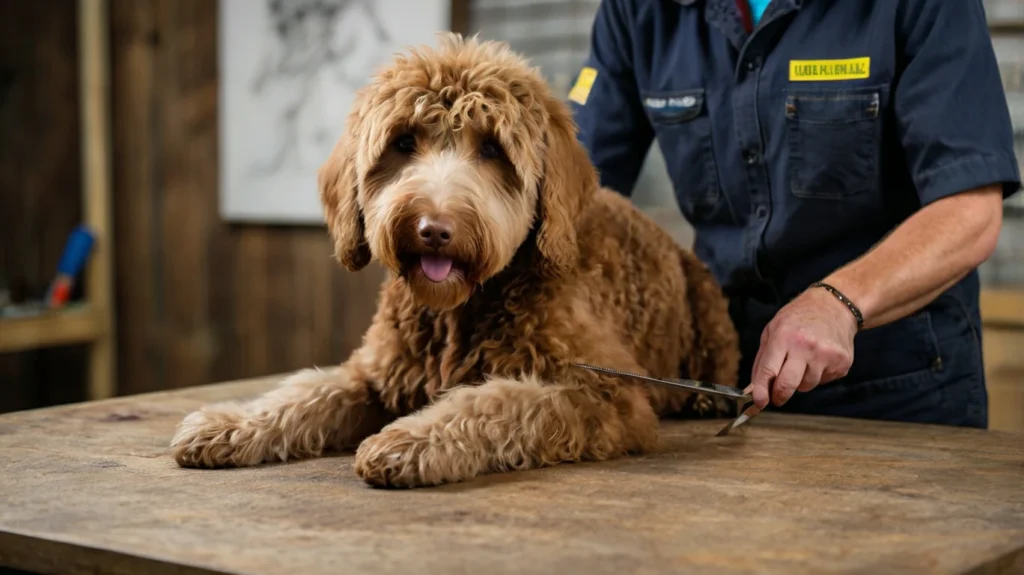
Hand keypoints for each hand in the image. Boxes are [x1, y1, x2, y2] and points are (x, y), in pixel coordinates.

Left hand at [745, 286, 858, 408]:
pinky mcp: (842, 363)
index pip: (768, 370)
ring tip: (803, 360)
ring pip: (805, 386)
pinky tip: (819, 358)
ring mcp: (826, 355)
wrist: (834, 306)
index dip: (761, 391)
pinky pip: (823, 381)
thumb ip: (762, 360)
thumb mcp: (773, 330)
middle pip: (787, 385)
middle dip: (778, 396)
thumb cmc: (798, 319)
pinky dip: (817, 375)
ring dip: (800, 381)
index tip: (758, 402)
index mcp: (784, 336)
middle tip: (776, 397)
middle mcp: (806, 346)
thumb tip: (754, 390)